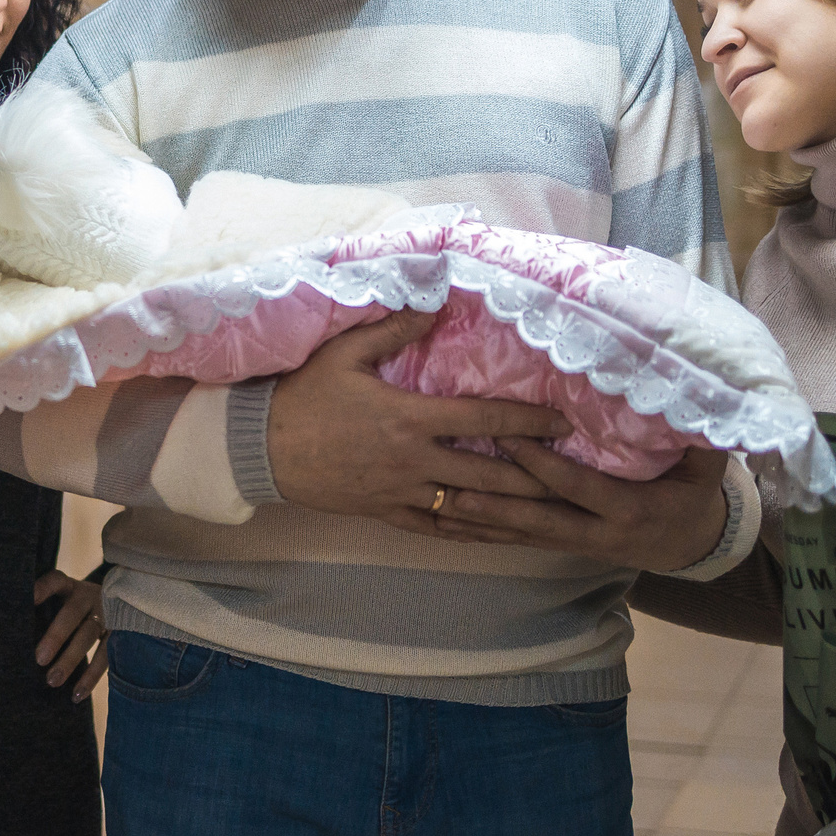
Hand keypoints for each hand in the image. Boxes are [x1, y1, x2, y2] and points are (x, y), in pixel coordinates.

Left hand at [34, 570, 110, 699]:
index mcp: (70, 586)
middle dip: (56, 636)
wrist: (119, 601)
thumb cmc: (75, 608)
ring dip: (70, 660)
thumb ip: (43, 611)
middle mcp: (89, 597)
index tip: (30, 599)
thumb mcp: (63, 601)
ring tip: (52, 681)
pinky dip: (91, 677)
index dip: (42, 589)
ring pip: (88, 637)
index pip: (55, 581)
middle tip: (39, 659)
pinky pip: (106, 657)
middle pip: (72, 614)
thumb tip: (14, 636)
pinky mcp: (120, 634)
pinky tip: (76, 694)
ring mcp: (107, 615)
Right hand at [268, 312, 571, 531]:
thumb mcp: (345, 352)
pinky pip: (435, 528)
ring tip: (550, 513)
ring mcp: (401, 491)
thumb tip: (436, 302)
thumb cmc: (303, 395)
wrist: (260, 448)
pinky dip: (469, 531)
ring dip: (511, 511)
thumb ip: (393, 328)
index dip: (529, 421)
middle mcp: (414, 460)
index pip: (484, 418)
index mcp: (410, 417)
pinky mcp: (384, 512)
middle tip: (575, 475)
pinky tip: (494, 533)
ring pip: (468, 507)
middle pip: (490, 472)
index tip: (565, 423)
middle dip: (537, 475)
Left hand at [428, 437, 728, 573]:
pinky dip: (483, 534)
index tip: (505, 433)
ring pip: (520, 534)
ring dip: (479, 522)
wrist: (692, 547)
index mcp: (627, 510)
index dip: (539, 462)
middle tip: (452, 479)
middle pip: (536, 517)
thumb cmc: (694, 496)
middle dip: (494, 499)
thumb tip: (695, 400)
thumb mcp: (705, 470)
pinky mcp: (561, 547)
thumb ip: (698, 440)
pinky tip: (448, 524)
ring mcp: (576, 545)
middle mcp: (595, 533)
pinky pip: (517, 542)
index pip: (574, 485)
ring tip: (437, 503)